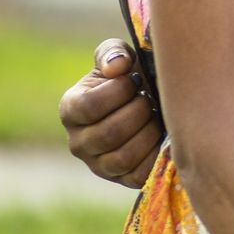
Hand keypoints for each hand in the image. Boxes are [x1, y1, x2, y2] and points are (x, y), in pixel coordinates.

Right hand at [59, 38, 164, 187]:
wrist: (149, 102)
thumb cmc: (130, 76)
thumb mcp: (119, 57)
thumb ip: (113, 53)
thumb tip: (118, 66)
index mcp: (71, 109)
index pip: (89, 106)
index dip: (119, 91)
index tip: (135, 80)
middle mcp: (78, 142)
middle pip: (109, 133)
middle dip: (138, 111)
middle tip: (150, 98)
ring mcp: (98, 164)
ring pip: (123, 157)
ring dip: (149, 132)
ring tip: (156, 116)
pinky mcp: (121, 179)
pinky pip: (139, 175)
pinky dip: (156, 155)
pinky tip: (163, 136)